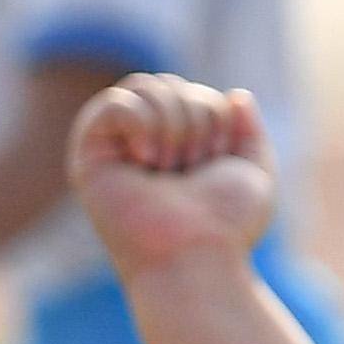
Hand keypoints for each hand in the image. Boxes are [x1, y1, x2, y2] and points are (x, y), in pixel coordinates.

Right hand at [68, 74, 277, 285]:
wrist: (198, 257)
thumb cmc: (227, 227)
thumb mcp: (254, 171)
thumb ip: (249, 131)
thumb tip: (235, 96)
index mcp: (176, 150)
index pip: (193, 93)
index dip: (213, 115)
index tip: (214, 161)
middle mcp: (142, 149)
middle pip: (168, 85)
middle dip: (195, 116)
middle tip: (191, 167)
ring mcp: (114, 154)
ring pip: (144, 88)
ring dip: (173, 123)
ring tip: (169, 168)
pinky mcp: (89, 160)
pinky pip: (113, 104)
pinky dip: (140, 122)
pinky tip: (145, 158)